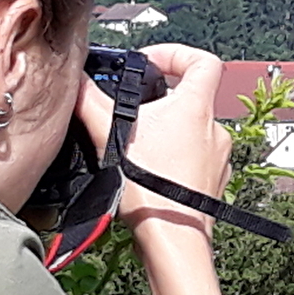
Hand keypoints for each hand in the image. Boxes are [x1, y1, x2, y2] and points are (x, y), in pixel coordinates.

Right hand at [75, 43, 232, 234]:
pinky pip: (196, 158)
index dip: (176, 53)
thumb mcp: (111, 137)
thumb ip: (89, 101)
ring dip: (167, 131)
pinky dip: (175, 157)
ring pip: (192, 130)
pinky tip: (152, 171)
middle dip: (161, 100)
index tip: (150, 63)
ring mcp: (219, 157)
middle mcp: (215, 129)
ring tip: (139, 147)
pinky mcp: (214, 181)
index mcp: (196, 108)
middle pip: (192, 96)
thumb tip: (74, 81)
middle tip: (134, 112)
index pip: (203, 61)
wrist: (174, 241)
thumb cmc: (152, 193)